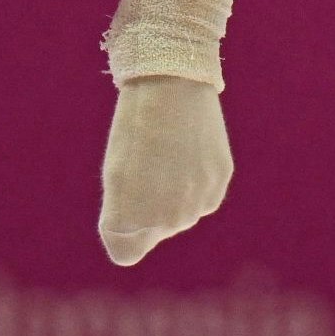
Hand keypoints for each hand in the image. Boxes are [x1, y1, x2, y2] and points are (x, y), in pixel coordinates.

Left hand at [99, 75, 231, 265]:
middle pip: (155, 229)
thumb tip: (153, 233)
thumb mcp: (115, 175)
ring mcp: (197, 203)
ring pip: (181, 213)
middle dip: (148, 204)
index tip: (121, 194)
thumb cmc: (134, 127)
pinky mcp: (219, 182)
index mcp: (130, 221)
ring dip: (173, 193)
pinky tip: (189, 150)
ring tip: (168, 153)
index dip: (120, 225)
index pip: (124, 251)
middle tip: (145, 162)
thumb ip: (127, 218)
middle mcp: (167, 221)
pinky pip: (203, 196)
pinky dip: (195, 180)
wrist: (170, 84)